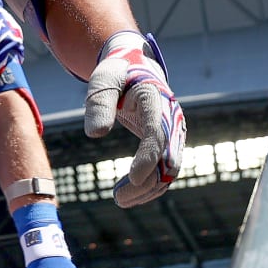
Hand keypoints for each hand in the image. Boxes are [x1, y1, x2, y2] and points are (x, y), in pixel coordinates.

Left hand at [83, 31, 185, 207]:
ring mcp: (173, 132)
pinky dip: (150, 184)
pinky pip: (164, 169)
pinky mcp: (167, 142)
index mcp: (157, 100)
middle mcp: (172, 119)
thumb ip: (99, 103)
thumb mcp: (103, 80)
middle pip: (167, 158)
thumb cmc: (117, 73)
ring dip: (148, 189)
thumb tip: (95, 134)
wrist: (136, 68)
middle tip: (118, 198)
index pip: (158, 134)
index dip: (149, 158)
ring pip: (168, 169)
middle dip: (147, 182)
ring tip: (119, 200)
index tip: (134, 179)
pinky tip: (129, 194)